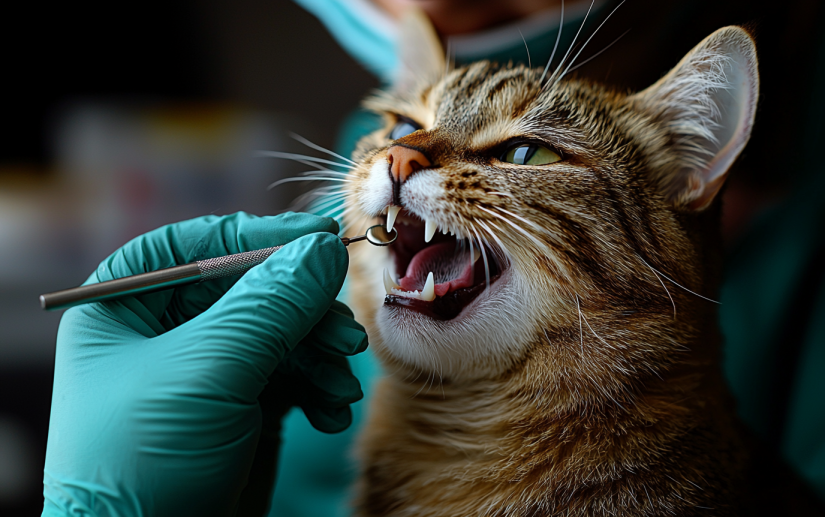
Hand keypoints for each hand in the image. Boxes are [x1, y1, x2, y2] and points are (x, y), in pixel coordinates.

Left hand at [42, 212, 367, 516]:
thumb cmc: (146, 460)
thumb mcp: (210, 368)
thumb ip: (271, 303)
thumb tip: (325, 249)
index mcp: (129, 303)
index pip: (203, 244)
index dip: (265, 237)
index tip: (324, 239)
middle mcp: (168, 329)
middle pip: (254, 288)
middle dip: (305, 312)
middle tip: (345, 333)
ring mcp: (208, 369)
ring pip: (281, 333)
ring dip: (320, 355)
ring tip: (342, 385)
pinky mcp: (240, 406)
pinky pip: (291, 376)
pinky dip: (318, 388)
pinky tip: (332, 411)